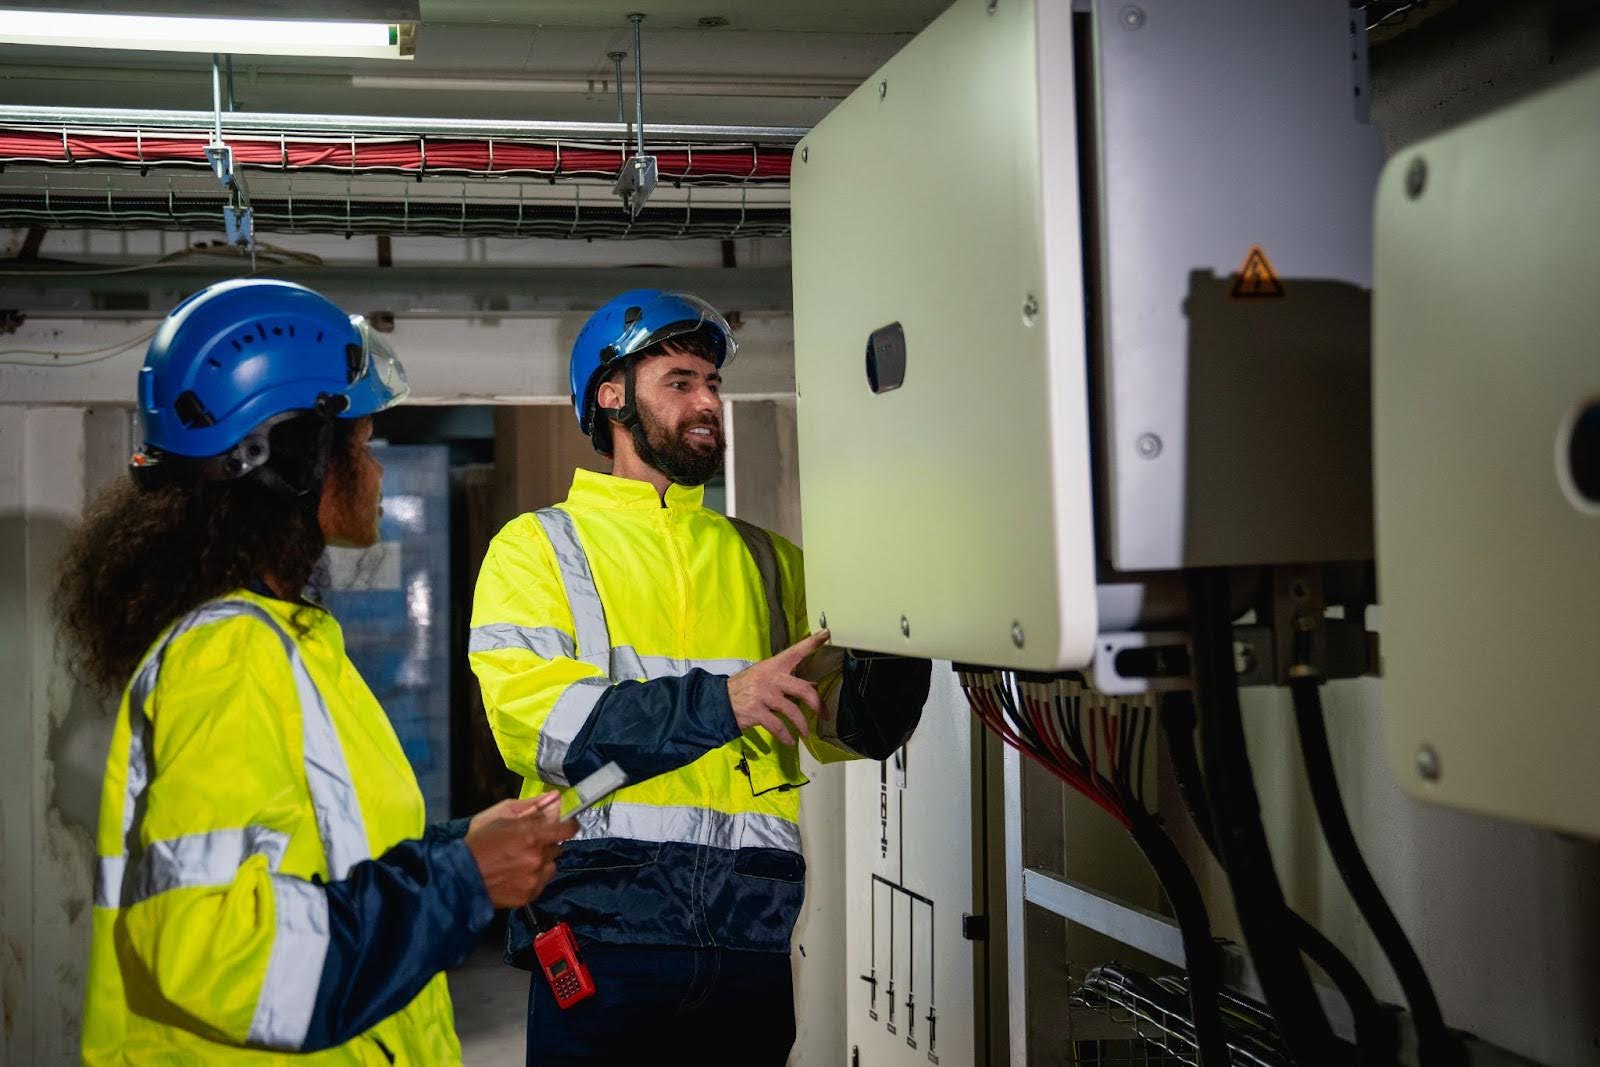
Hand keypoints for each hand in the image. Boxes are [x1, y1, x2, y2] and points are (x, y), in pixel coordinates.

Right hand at [464, 793, 576, 908]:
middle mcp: (537, 858)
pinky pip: (542, 882)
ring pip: (551, 865)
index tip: (566, 825)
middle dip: (546, 843)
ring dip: (542, 862)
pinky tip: (516, 874)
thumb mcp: (499, 814)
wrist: (461, 876)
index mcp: (532, 835)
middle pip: (558, 847)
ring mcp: (534, 879)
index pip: (567, 829)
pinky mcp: (530, 895)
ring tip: (520, 861)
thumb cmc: (478, 842)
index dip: (569, 825)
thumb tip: (554, 797)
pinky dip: (534, 878)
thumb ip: (531, 806)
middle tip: (528, 843)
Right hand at [727, 629, 830, 745]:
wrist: (718, 701)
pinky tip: (790, 741)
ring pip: (792, 711)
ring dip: (802, 725)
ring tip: (805, 733)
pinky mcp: (756, 712)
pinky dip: (786, 736)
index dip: (811, 643)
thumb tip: (812, 685)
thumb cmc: (744, 688)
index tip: (826, 633)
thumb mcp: (763, 677)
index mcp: (773, 665)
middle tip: (825, 714)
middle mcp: (770, 678)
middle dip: (817, 704)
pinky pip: (778, 726)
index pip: (795, 651)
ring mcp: (763, 695)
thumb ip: (786, 680)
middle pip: (803, 689)